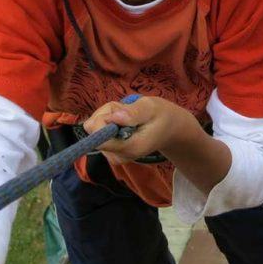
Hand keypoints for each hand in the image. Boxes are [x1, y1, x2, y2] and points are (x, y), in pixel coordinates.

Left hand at [82, 96, 198, 164]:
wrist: (169, 129)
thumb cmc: (160, 116)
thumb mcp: (151, 108)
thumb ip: (133, 113)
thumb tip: (114, 117)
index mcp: (130, 148)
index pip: (99, 140)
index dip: (102, 120)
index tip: (117, 111)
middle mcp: (118, 156)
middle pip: (93, 131)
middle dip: (106, 113)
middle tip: (126, 110)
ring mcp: (112, 155)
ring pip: (93, 128)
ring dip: (107, 115)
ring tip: (128, 115)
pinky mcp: (109, 151)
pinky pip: (96, 130)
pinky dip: (107, 120)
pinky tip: (124, 121)